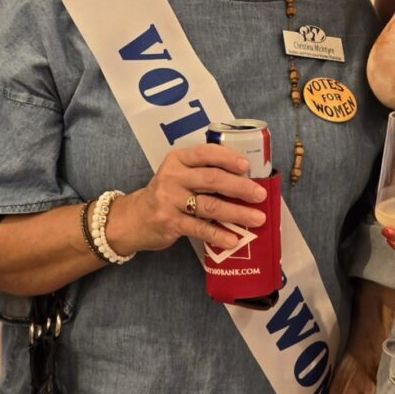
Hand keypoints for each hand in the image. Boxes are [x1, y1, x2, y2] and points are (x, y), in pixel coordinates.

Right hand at [104, 143, 267, 256]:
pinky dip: (219, 235)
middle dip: (240, 188)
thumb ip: (204, 171)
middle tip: (260, 195)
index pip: (206, 153)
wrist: (134, 218)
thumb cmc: (167, 193)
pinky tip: (234, 240)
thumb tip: (245, 179)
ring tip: (257, 219)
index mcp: (178, 159)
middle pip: (213, 179)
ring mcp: (170, 201)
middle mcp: (173, 177)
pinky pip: (199, 228)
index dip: (228, 158)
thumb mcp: (179, 174)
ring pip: (210, 206)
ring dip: (237, 213)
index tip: (247, 167)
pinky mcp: (170, 223)